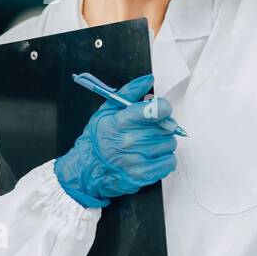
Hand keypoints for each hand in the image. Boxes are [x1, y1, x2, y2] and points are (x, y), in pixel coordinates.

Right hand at [54, 75, 178, 207]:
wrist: (86, 169)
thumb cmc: (98, 139)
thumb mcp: (107, 110)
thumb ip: (129, 92)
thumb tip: (149, 79)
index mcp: (121, 121)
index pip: (157, 110)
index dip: (164, 109)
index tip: (161, 111)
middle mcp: (129, 140)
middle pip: (167, 127)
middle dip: (162, 127)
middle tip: (149, 130)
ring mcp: (136, 159)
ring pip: (170, 144)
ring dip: (163, 143)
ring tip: (148, 145)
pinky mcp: (141, 175)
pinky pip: (169, 163)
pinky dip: (165, 160)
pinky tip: (152, 157)